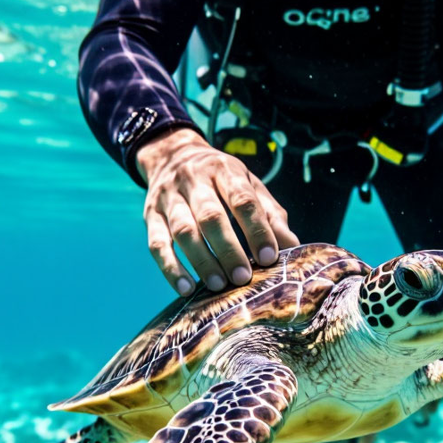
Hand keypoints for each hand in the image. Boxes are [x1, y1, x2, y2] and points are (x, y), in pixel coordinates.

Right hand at [137, 128, 298, 295]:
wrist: (172, 154)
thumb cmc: (221, 179)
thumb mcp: (249, 185)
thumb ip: (270, 214)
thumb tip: (292, 247)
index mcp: (225, 170)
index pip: (242, 199)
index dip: (256, 230)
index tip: (269, 258)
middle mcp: (194, 180)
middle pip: (211, 216)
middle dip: (229, 249)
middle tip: (243, 278)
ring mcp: (168, 198)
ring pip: (183, 230)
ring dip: (201, 261)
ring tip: (218, 286)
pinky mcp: (150, 215)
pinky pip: (157, 243)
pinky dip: (170, 268)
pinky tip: (185, 288)